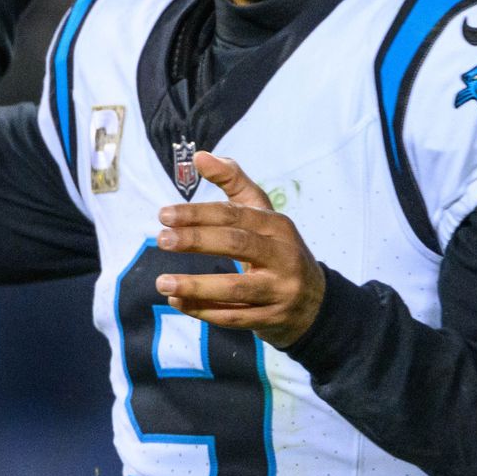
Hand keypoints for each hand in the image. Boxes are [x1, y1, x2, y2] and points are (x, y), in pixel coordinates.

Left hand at [154, 152, 326, 348]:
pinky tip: (178, 302)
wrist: (314, 303)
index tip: (164, 215)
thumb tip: (199, 155)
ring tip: (162, 283)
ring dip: (196, 286)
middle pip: (237, 244)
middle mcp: (283, 256)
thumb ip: (233, 182)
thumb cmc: (276, 250)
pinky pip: (235, 317)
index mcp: (278, 225)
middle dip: (196, 240)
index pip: (235, 215)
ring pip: (236, 289)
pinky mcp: (273, 319)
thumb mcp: (262, 214)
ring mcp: (281, 290)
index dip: (198, 213)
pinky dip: (205, 311)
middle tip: (161, 240)